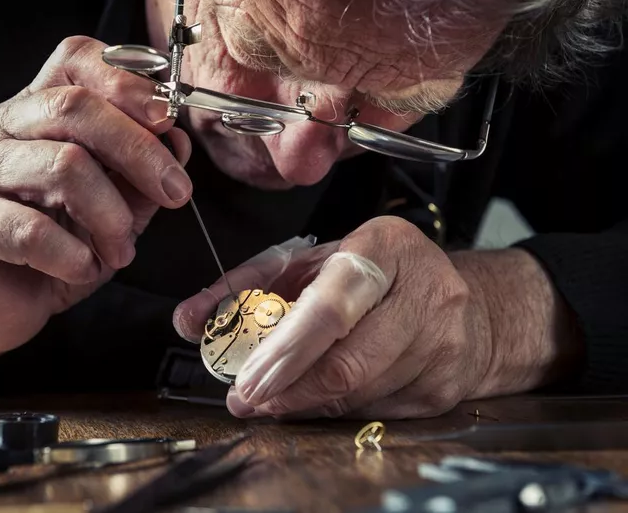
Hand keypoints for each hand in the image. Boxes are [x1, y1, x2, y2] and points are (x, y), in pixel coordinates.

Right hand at [0, 36, 191, 391]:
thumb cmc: (51, 251)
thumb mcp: (112, 207)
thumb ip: (141, 174)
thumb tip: (179, 142)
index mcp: (32, 112)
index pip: (75, 60)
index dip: (128, 82)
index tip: (169, 121)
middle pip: (75, 108)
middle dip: (140, 151)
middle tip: (175, 193)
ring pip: (63, 166)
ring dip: (111, 215)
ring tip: (121, 251)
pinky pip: (32, 230)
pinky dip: (74, 255)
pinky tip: (83, 268)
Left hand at [174, 217, 580, 418]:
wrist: (468, 303)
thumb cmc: (377, 275)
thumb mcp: (315, 261)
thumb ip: (248, 285)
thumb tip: (191, 319)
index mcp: (386, 247)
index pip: (332, 306)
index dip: (285, 350)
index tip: (248, 379)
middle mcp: (425, 292)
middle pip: (348, 361)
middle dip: (289, 390)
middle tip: (249, 399)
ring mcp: (442, 343)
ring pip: (360, 393)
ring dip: (307, 403)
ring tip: (276, 398)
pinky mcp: (446, 387)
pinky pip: (377, 411)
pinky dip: (338, 410)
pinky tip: (321, 397)